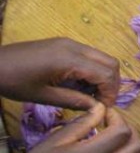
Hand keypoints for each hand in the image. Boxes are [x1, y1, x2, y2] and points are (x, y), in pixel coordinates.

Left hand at [0, 38, 119, 108]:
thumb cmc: (14, 82)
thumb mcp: (43, 96)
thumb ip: (73, 101)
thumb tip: (97, 109)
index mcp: (69, 60)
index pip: (105, 74)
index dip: (111, 92)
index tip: (105, 109)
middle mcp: (75, 47)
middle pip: (110, 62)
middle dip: (112, 83)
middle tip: (102, 102)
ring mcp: (70, 43)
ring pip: (102, 57)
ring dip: (103, 76)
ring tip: (91, 95)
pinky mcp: (64, 44)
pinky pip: (89, 55)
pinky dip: (93, 70)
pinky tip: (80, 84)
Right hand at [0, 104, 139, 152]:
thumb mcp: (55, 139)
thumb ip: (83, 123)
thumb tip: (102, 108)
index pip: (123, 131)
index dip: (118, 117)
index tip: (106, 114)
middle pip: (138, 147)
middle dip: (130, 131)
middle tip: (115, 126)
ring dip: (133, 150)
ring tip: (118, 144)